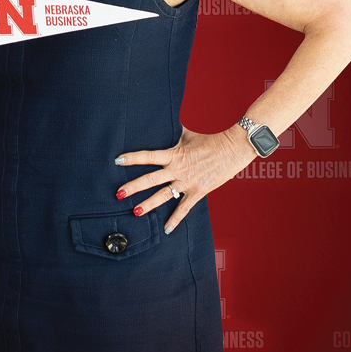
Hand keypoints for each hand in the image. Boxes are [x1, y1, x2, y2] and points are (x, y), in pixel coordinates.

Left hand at [114, 124, 254, 233]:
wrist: (232, 149)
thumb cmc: (210, 140)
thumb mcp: (187, 135)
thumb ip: (172, 134)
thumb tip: (162, 122)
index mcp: (174, 154)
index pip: (148, 156)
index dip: (132, 158)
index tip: (118, 160)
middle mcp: (178, 169)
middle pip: (151, 179)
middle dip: (133, 187)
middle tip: (119, 194)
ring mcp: (187, 182)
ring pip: (164, 196)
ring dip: (149, 205)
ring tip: (135, 212)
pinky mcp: (198, 191)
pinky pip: (184, 208)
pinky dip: (175, 219)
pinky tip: (166, 229)